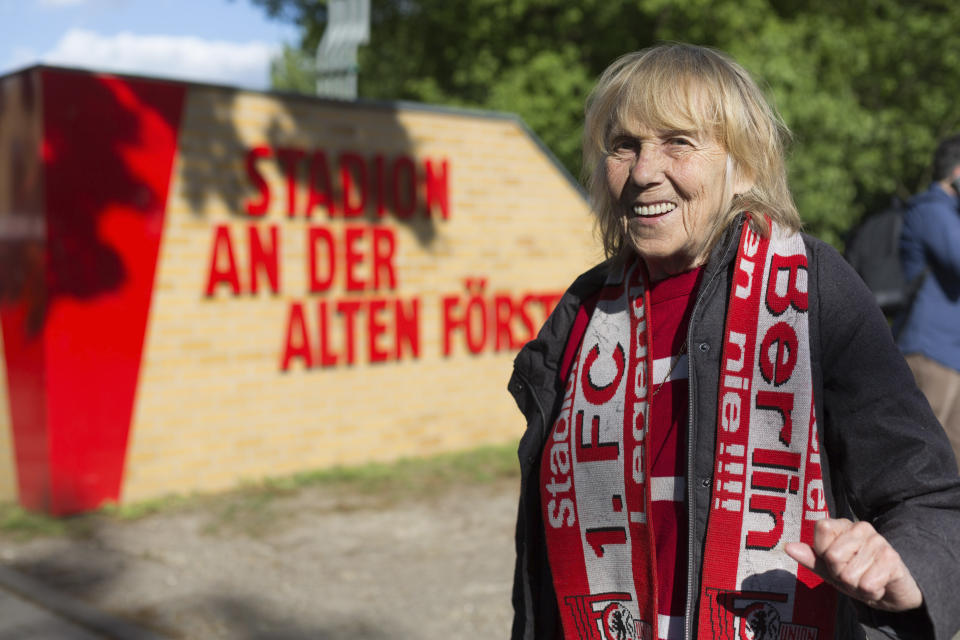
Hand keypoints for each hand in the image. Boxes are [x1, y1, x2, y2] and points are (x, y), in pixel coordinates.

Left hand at [784, 518, 921, 611]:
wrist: (890, 593)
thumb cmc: (857, 577)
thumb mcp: (830, 570)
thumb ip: (811, 558)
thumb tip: (788, 547)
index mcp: (842, 525)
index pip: (822, 529)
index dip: (824, 553)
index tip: (835, 561)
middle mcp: (861, 527)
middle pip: (833, 555)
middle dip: (840, 574)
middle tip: (854, 574)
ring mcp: (878, 540)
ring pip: (849, 574)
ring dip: (856, 585)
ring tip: (867, 579)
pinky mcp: (893, 558)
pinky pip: (867, 584)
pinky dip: (871, 592)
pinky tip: (879, 585)